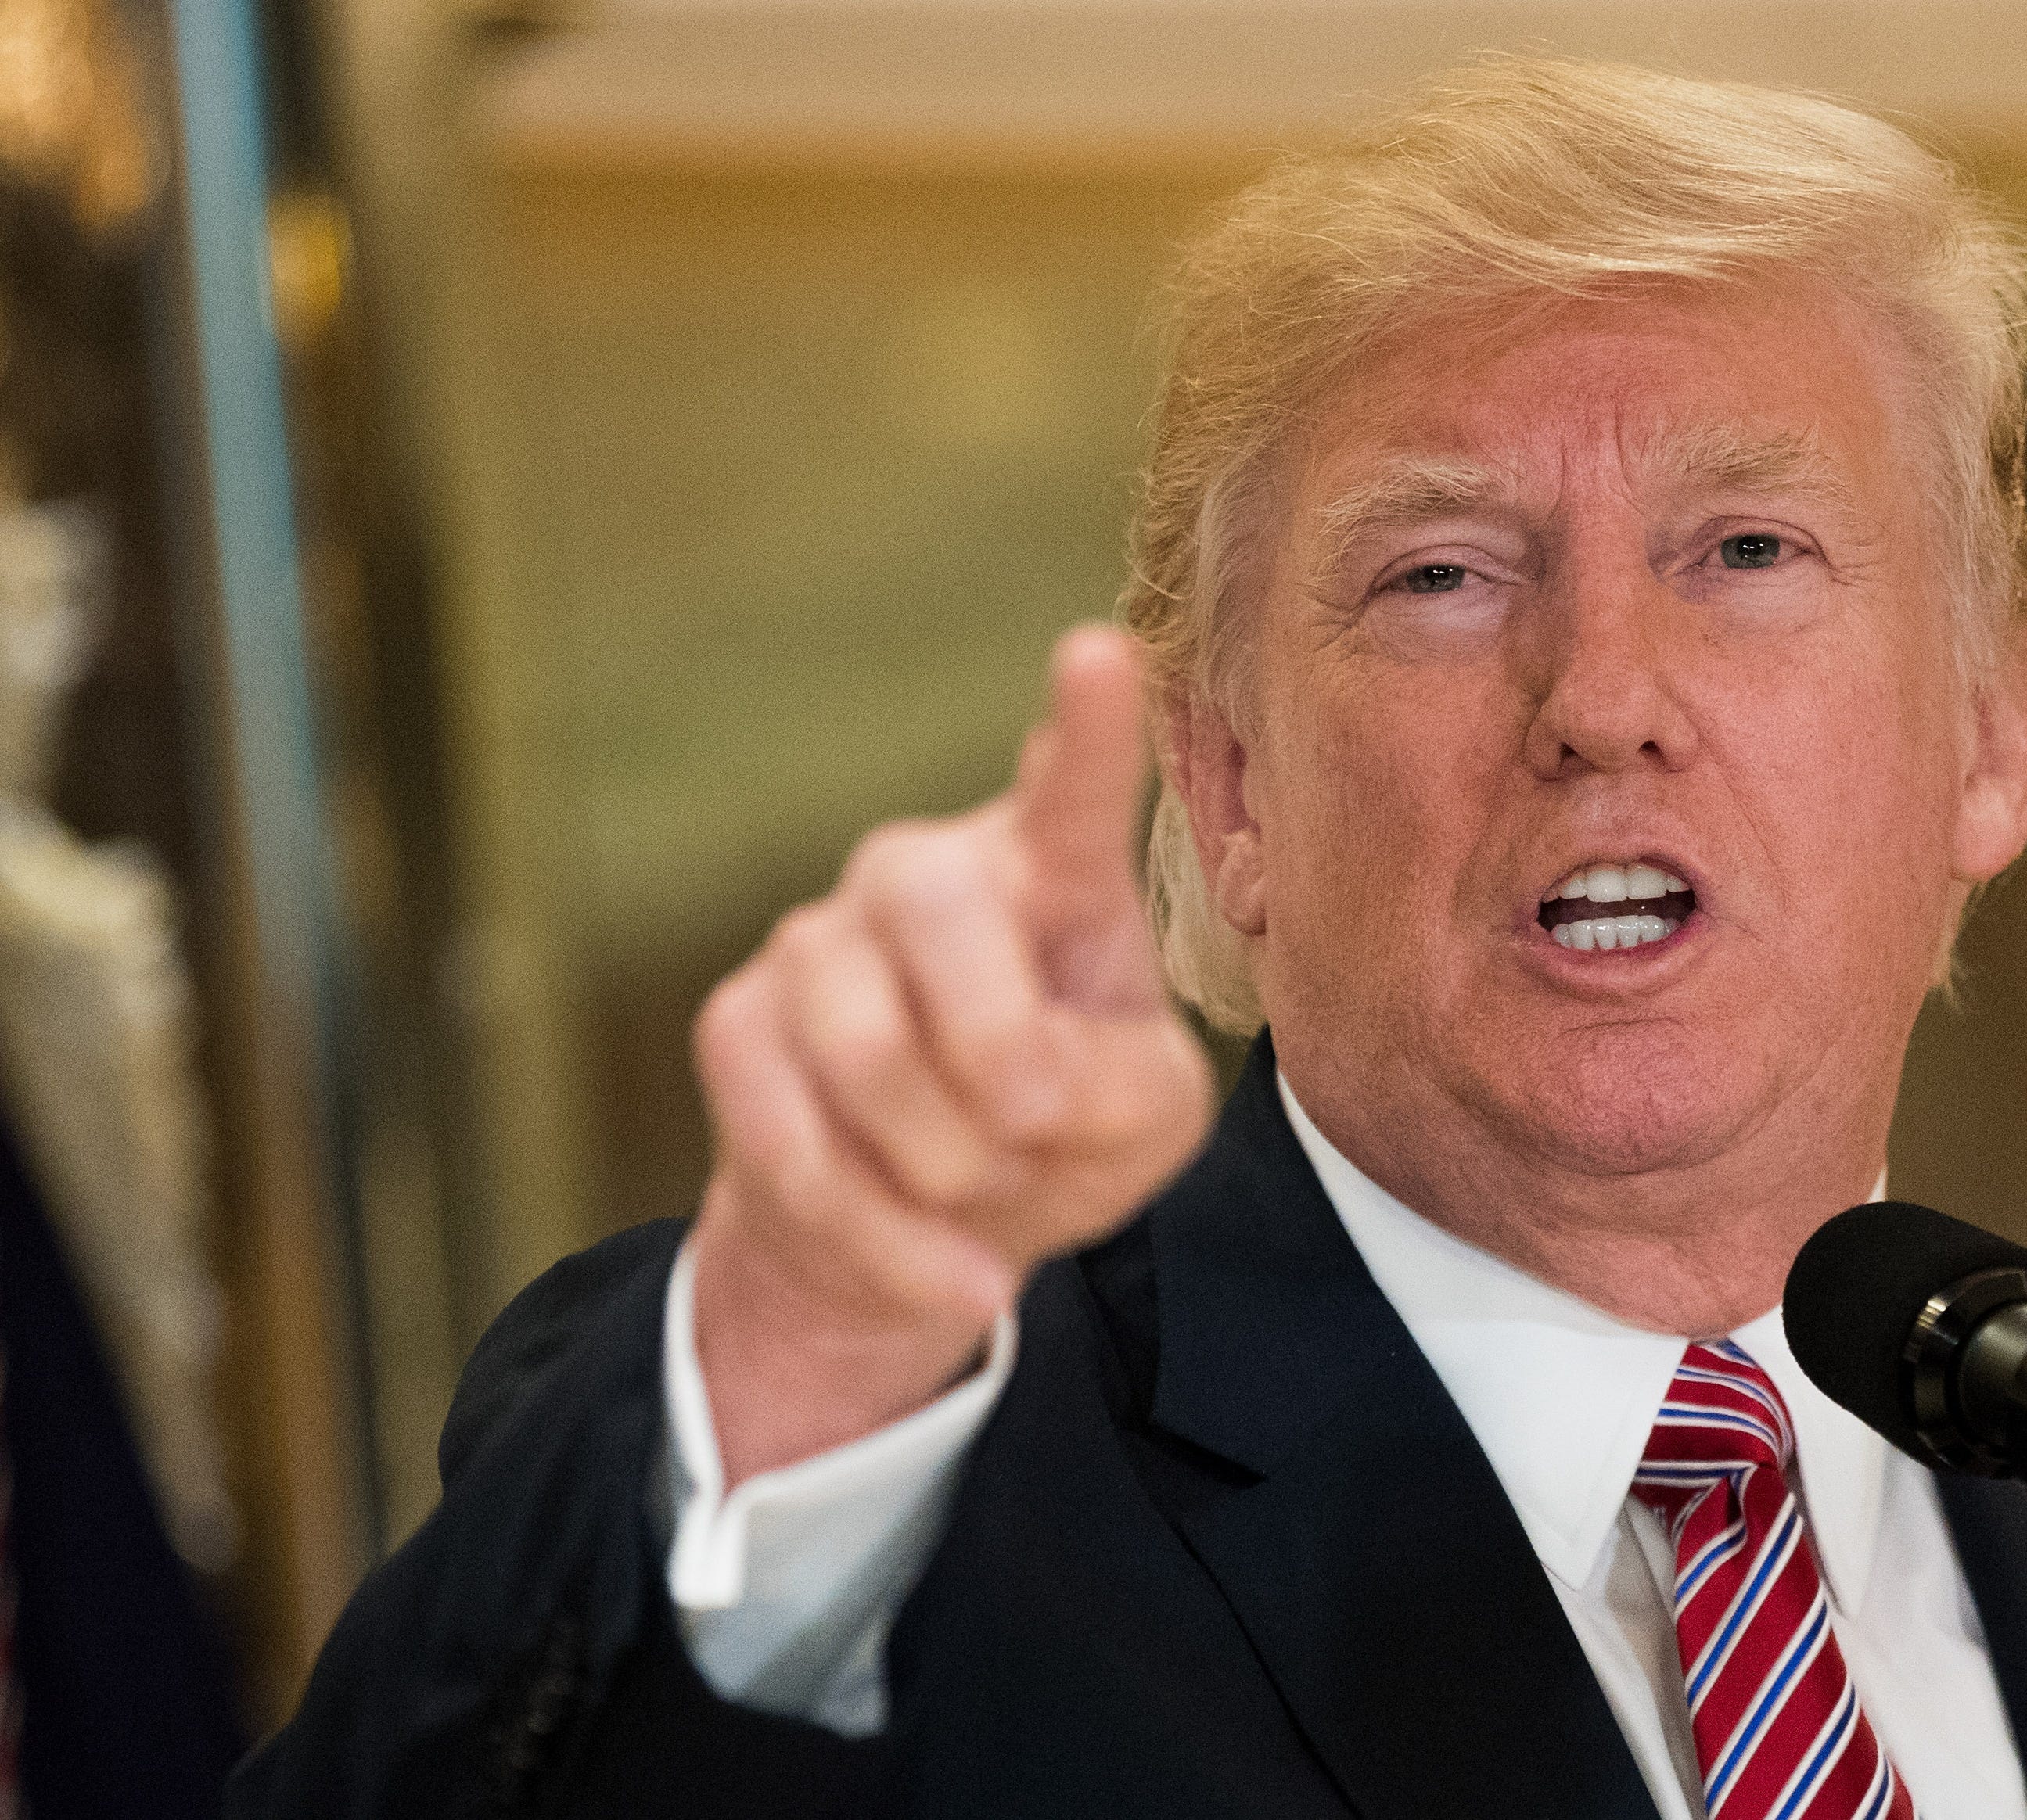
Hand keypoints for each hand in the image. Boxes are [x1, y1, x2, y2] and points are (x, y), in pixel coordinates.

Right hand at [687, 626, 1212, 1482]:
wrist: (928, 1229)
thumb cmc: (1061, 1134)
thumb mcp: (1145, 1122)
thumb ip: (1127, 1085)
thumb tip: (1026, 1082)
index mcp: (1052, 873)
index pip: (1072, 791)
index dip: (1087, 729)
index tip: (1097, 652)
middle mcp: (926, 875)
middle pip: (938, 908)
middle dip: (1000, 1053)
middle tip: (1039, 1122)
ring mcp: (820, 941)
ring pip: (864, 1050)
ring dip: (949, 1166)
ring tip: (984, 1186)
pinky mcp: (737, 1025)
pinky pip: (795, 1145)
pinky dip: (892, 1240)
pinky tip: (951, 1269)